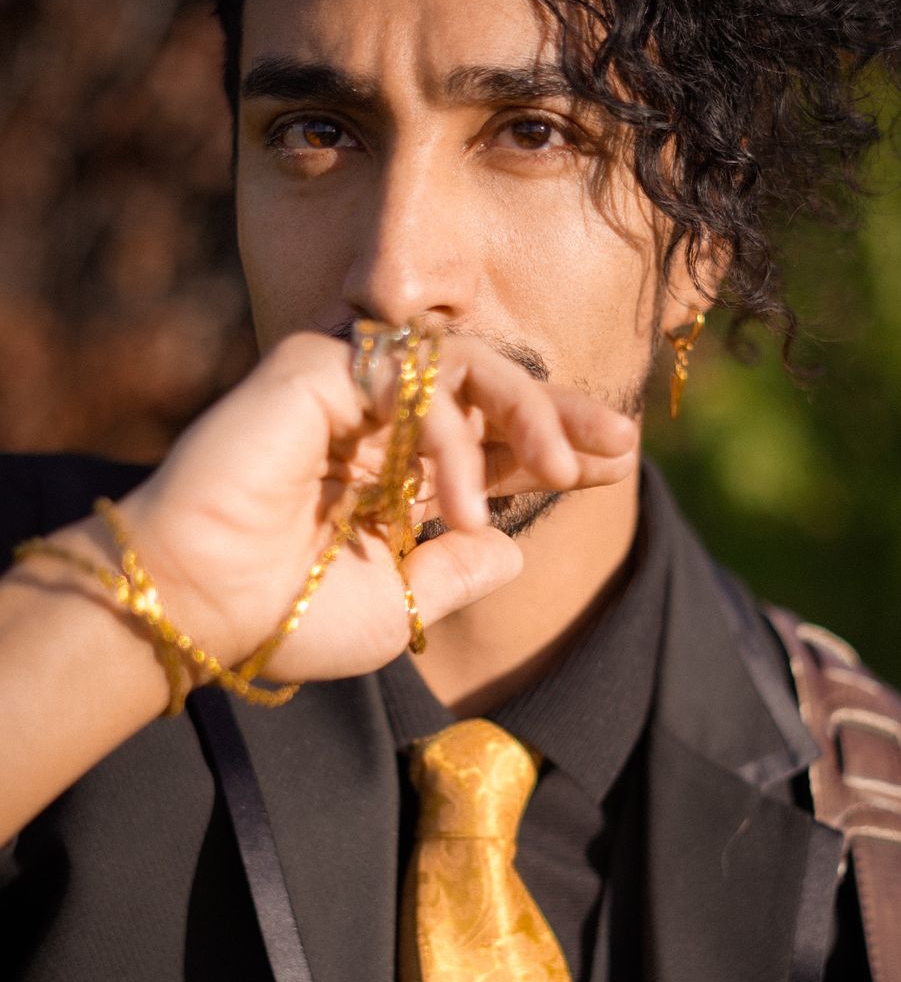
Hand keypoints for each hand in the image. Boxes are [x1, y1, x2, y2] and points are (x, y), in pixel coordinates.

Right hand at [117, 330, 637, 684]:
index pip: (488, 444)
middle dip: (561, 415)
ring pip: (462, 365)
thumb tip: (516, 547)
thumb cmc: (287, 616)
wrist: (203, 609)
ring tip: (557, 472)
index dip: (552, 448)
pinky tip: (463, 500)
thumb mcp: (402, 605)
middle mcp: (372, 428)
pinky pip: (412, 376)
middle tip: (622, 445)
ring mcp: (344, 393)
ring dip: (524, 414)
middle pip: (487, 392)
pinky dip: (450, 434)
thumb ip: (459, 573)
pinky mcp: (315, 369)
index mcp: (390, 478)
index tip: (616, 466)